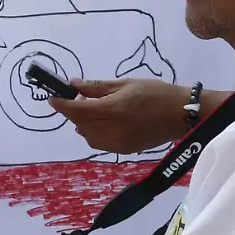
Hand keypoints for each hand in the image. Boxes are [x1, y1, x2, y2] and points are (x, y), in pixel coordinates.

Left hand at [46, 78, 192, 153]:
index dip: (61, 105)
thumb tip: (73, 84)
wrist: (182, 115)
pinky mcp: (124, 151)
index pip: (77, 110)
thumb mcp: (125, 84)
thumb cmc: (156, 93)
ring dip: (82, 123)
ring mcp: (118, 143)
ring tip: (93, 109)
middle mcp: (113, 129)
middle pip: (79, 123)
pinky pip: (98, 143)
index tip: (52, 98)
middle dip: (73, 112)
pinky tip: (103, 122)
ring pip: (86, 135)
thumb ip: (97, 87)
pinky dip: (93, 132)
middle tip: (78, 98)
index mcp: (114, 109)